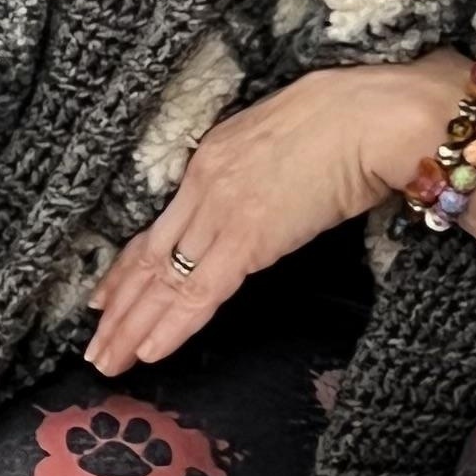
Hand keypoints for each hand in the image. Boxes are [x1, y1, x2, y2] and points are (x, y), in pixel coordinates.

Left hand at [88, 55, 455, 374]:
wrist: (380, 114)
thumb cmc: (355, 117)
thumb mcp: (285, 138)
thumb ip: (258, 173)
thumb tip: (261, 199)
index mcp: (212, 158)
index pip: (158, 227)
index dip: (126, 267)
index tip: (102, 297)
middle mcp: (204, 185)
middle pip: (150, 257)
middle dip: (119, 307)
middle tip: (94, 346)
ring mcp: (222, 212)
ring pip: (165, 281)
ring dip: (133, 327)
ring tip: (107, 360)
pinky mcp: (249, 239)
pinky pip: (200, 292)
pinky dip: (172, 325)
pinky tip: (148, 351)